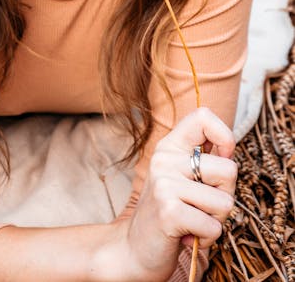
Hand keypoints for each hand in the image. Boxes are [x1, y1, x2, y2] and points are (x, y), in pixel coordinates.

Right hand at [124, 107, 236, 280]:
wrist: (135, 249)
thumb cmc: (169, 212)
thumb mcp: (182, 176)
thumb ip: (204, 158)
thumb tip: (229, 148)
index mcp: (169, 146)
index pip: (203, 116)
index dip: (225, 136)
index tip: (221, 158)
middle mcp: (164, 159)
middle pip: (229, 169)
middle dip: (226, 194)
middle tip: (202, 205)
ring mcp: (164, 184)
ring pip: (225, 201)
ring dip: (216, 220)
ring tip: (193, 219)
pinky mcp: (169, 212)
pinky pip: (214, 226)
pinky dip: (208, 237)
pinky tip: (187, 234)